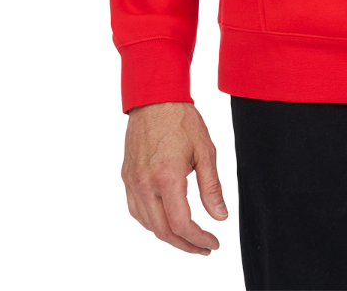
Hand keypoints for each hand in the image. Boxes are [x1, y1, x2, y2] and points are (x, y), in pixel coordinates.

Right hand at [121, 101, 230, 254]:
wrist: (155, 98)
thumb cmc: (181, 120)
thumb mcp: (205, 150)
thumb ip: (211, 187)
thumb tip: (219, 217)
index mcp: (167, 178)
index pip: (182, 224)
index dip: (199, 240)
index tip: (213, 243)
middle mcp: (146, 184)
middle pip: (163, 231)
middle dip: (185, 245)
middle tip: (204, 248)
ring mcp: (133, 182)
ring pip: (148, 225)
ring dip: (168, 238)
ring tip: (188, 240)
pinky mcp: (127, 178)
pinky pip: (136, 212)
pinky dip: (151, 224)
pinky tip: (165, 224)